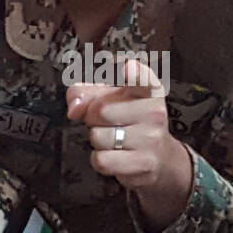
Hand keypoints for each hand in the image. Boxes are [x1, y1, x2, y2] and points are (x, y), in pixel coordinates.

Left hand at [66, 58, 192, 232]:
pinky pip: (101, 159)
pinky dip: (99, 158)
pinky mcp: (143, 163)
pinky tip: (113, 154)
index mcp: (149, 90)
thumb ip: (85, 93)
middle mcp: (154, 112)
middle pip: (100, 110)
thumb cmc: (130, 121)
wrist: (159, 157)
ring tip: (113, 138)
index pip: (143, 78)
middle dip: (93, 117)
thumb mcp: (111, 98)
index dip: (133, 73)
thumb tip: (74, 108)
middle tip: (107, 121)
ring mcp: (150, 139)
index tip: (128, 69)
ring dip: (97, 139)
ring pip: (98, 136)